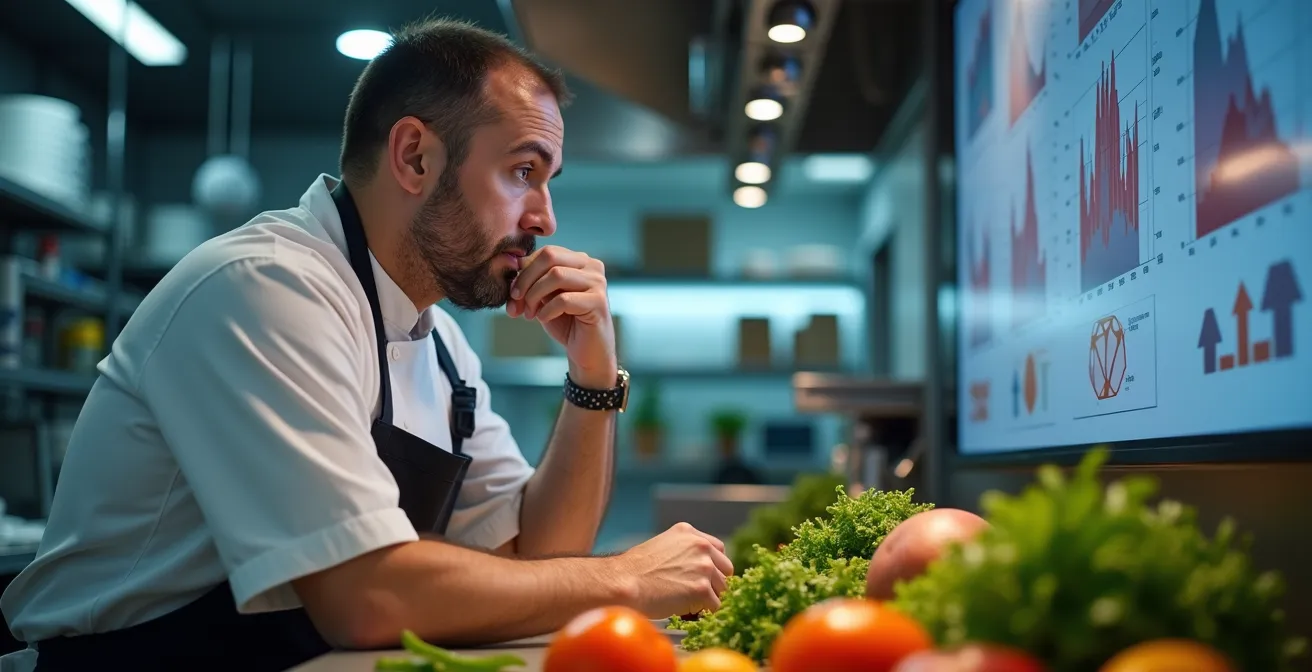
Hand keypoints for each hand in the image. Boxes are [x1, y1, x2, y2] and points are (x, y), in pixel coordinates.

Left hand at [507, 246, 615, 388]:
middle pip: (550, 257)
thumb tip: (509, 268)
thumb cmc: (566, 323)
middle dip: (526, 279)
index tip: (512, 293)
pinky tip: (544, 318)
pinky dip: (547, 310)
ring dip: (535, 295)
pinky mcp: (599, 302)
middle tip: (516, 300)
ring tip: (530, 313)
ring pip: (556, 275)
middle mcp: (592, 266)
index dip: (524, 270)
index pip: (546, 252)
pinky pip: (564, 299)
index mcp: (579, 261)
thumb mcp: (543, 297)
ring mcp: (597, 283)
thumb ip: (531, 281)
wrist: (587, 352)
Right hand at [609, 522, 733, 617]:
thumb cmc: (635, 571)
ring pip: (722, 590)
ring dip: (709, 599)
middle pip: (725, 570)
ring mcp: (703, 567)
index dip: (712, 566)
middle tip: (696, 594)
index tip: (703, 578)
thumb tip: (696, 570)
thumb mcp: (661, 547)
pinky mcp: (702, 589)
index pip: (718, 550)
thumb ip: (683, 552)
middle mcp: (700, 546)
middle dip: (714, 583)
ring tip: (687, 603)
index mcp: (689, 533)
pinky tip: (687, 611)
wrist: (624, 584)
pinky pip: (716, 607)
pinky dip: (705, 613)